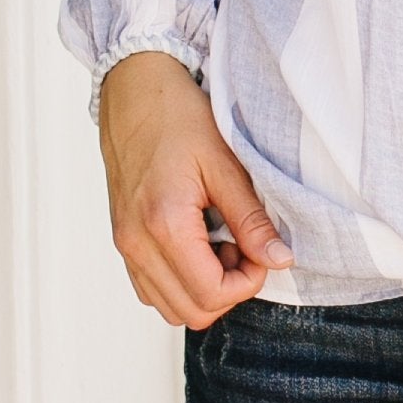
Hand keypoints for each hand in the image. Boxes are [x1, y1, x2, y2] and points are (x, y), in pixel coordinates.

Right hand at [98, 50, 278, 327]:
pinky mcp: (123, 240)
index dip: (247, 283)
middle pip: (190, 312)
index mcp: (163, 224)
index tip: (260, 249)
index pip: (211, 295)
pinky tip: (197, 244)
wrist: (133, 91)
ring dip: (203, 289)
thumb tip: (279, 260)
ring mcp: (125, 245)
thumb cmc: (177, 117)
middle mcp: (136, 243)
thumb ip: (251, 219)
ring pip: (169, 308)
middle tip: (243, 247)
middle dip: (228, 290)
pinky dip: (180, 281)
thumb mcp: (225, 163)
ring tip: (219, 244)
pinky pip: (151, 288)